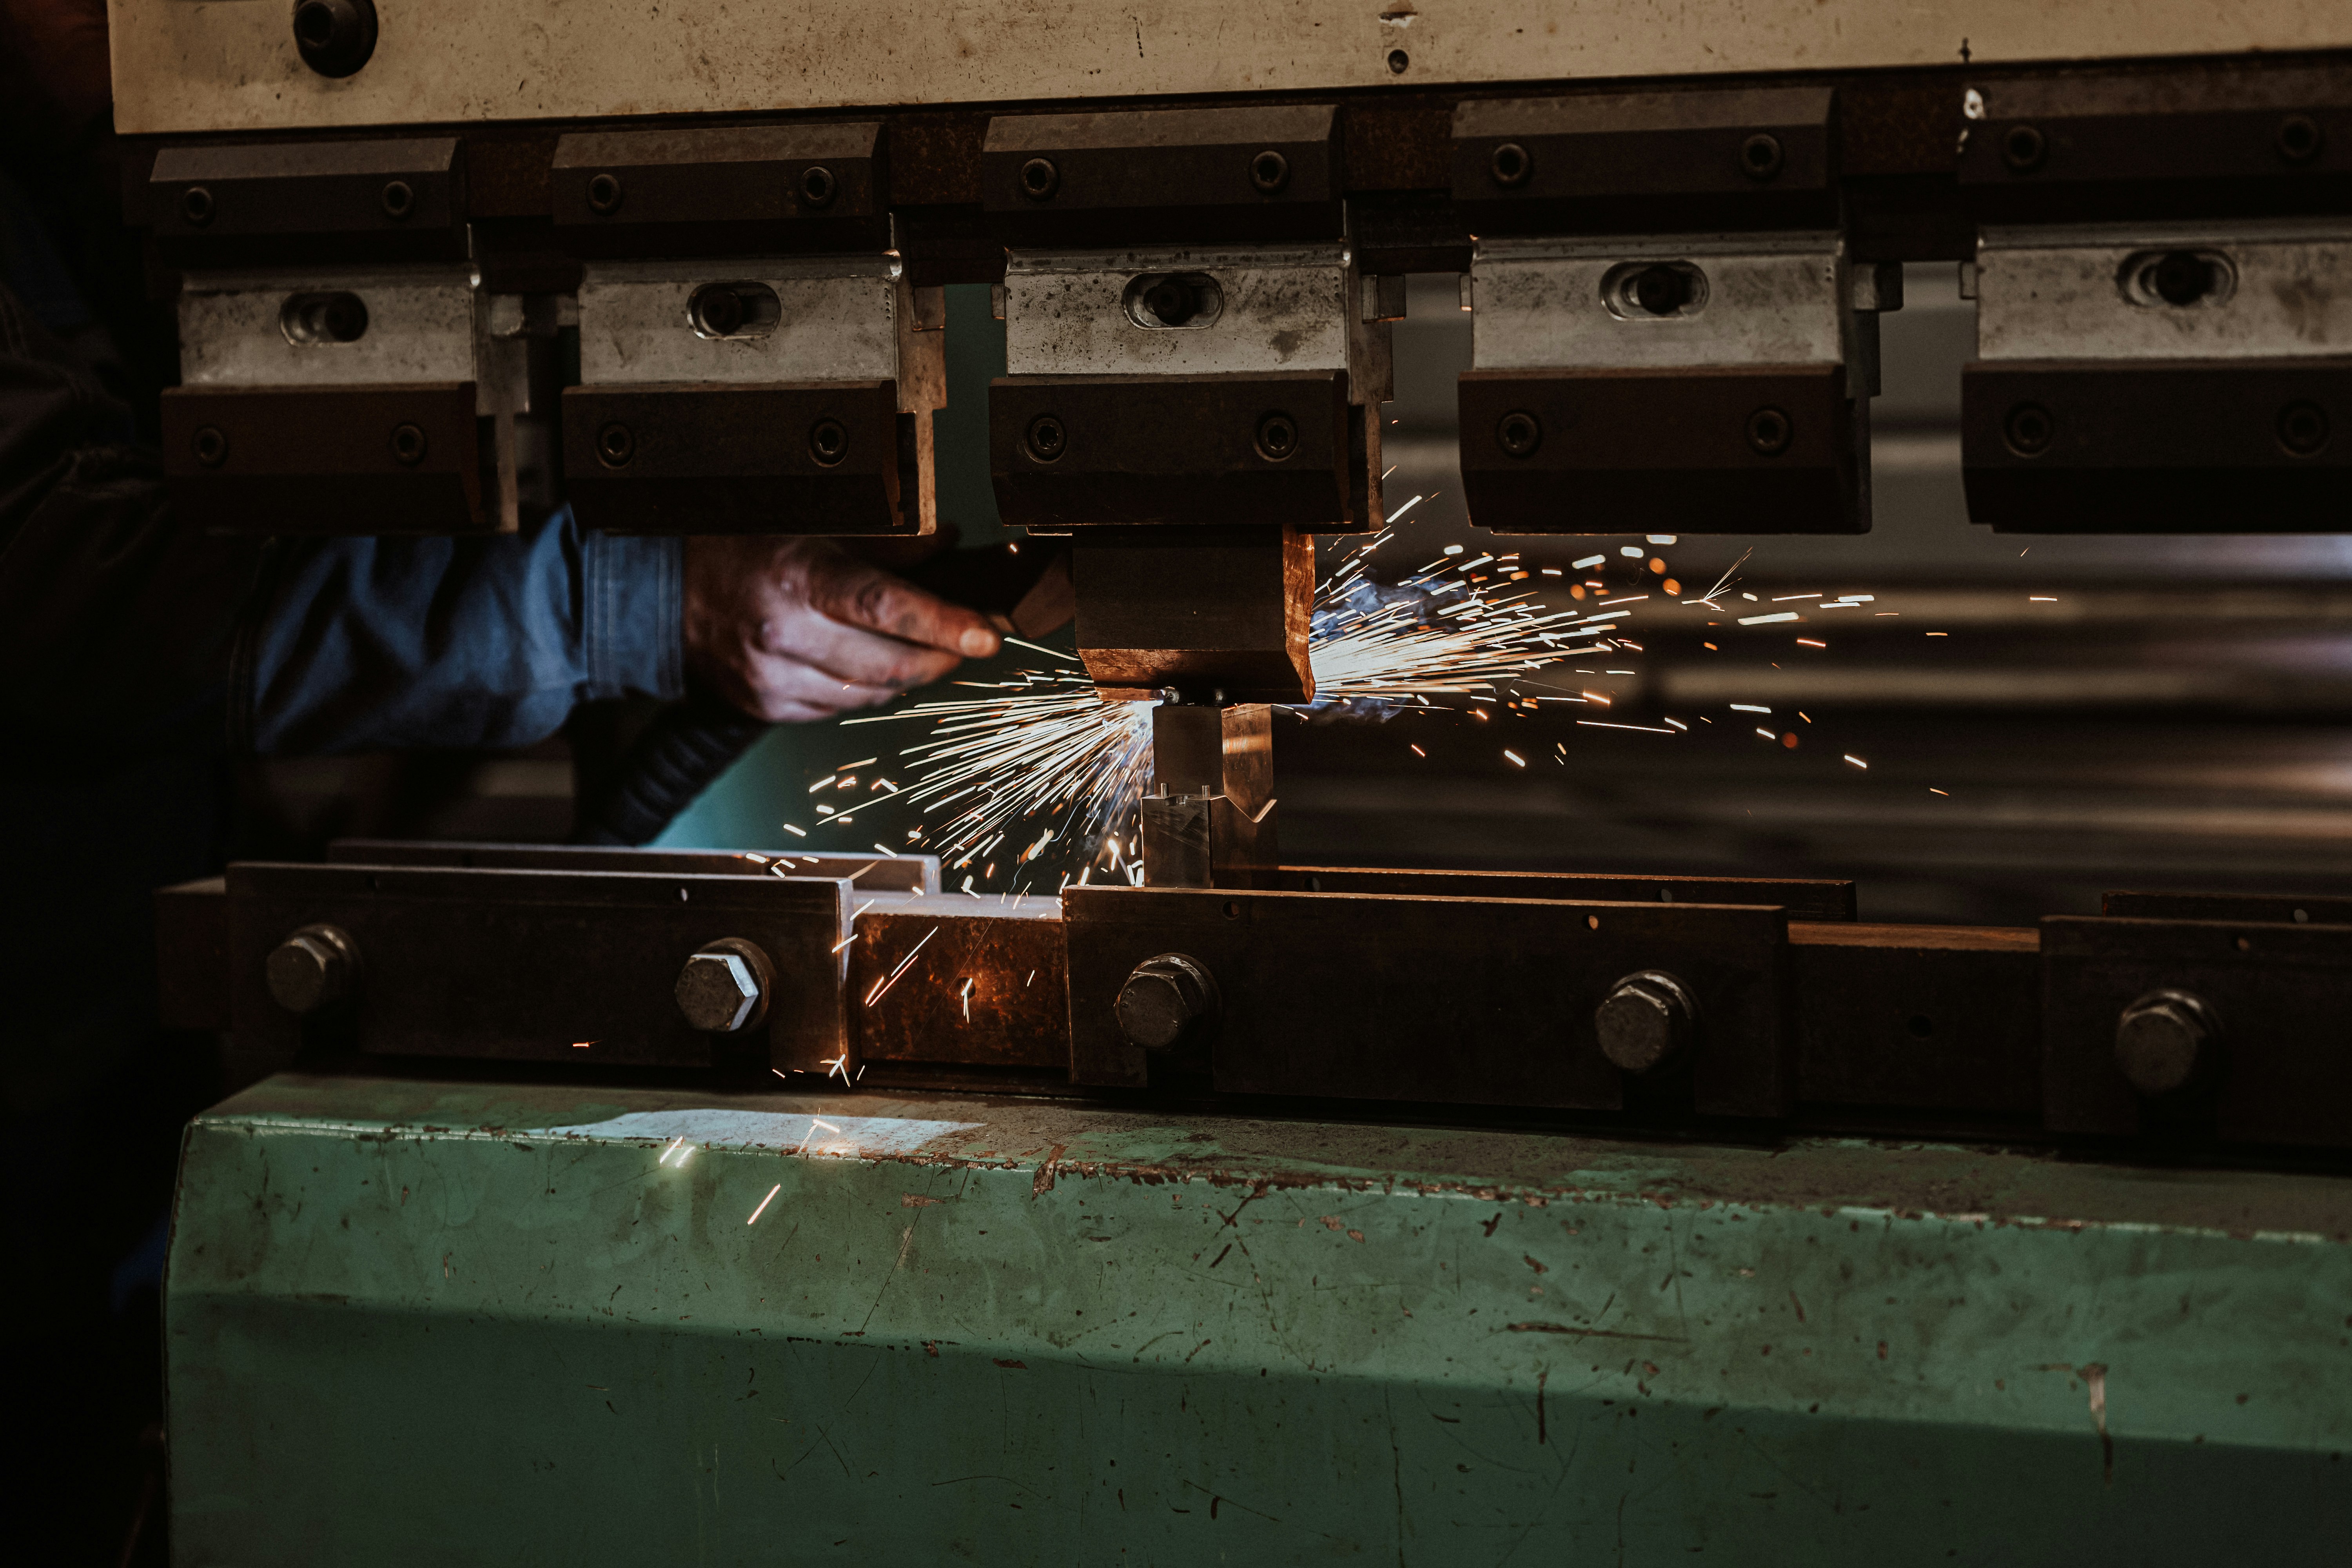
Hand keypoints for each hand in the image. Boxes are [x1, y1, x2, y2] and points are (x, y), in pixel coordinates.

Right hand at [683, 536, 1001, 721]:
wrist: (668, 591)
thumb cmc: (746, 549)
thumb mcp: (814, 527)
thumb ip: (886, 541)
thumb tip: (947, 541)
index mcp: (798, 578)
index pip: (885, 606)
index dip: (942, 624)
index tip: (986, 637)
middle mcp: (783, 631)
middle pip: (889, 662)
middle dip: (938, 656)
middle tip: (964, 642)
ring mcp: (771, 676)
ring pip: (870, 694)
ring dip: (903, 677)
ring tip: (911, 649)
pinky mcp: (764, 706)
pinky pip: (837, 709)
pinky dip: (861, 691)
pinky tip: (858, 666)